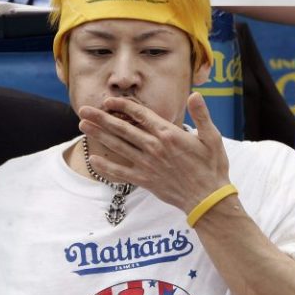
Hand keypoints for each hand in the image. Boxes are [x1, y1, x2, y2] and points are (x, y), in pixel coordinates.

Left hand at [78, 92, 230, 213]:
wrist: (208, 199)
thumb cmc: (212, 166)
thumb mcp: (212, 137)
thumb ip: (201, 115)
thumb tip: (195, 95)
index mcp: (168, 134)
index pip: (140, 114)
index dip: (122, 105)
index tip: (108, 100)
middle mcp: (154, 148)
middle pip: (122, 128)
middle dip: (101, 118)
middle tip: (83, 109)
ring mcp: (147, 165)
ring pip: (118, 146)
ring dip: (99, 135)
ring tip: (83, 126)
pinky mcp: (145, 180)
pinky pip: (121, 173)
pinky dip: (106, 167)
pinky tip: (93, 160)